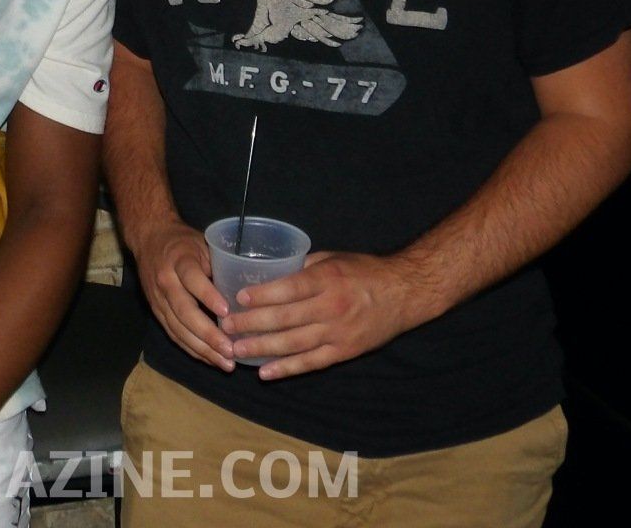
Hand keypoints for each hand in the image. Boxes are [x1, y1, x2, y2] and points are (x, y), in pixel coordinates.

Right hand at [128, 217, 232, 370]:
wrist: (148, 238)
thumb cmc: (182, 241)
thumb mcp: (202, 244)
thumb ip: (217, 266)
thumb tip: (243, 295)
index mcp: (178, 260)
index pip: (192, 280)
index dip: (208, 296)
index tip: (227, 313)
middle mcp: (166, 282)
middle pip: (184, 312)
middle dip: (208, 334)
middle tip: (230, 350)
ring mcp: (158, 300)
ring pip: (178, 329)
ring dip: (202, 349)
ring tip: (225, 363)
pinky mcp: (156, 312)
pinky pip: (174, 335)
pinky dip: (192, 349)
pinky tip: (210, 359)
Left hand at [222, 250, 436, 379]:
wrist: (404, 294)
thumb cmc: (365, 271)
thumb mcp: (333, 258)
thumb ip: (303, 266)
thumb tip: (271, 272)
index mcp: (327, 280)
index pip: (288, 289)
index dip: (262, 295)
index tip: (238, 298)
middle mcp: (331, 307)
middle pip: (285, 318)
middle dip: (252, 324)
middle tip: (226, 326)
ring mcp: (337, 333)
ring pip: (293, 344)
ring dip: (262, 348)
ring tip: (236, 350)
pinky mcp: (343, 352)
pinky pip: (310, 362)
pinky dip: (286, 369)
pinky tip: (265, 372)